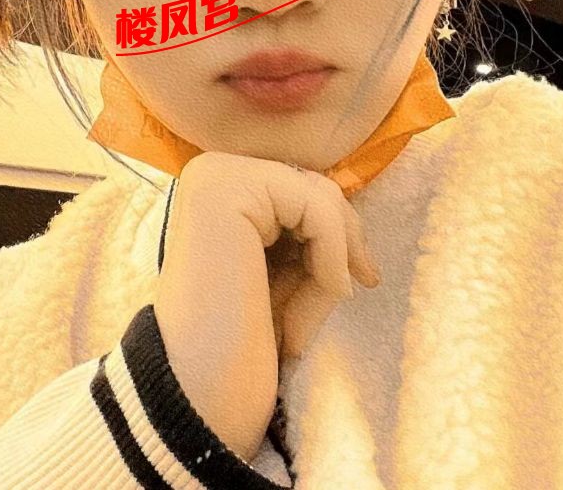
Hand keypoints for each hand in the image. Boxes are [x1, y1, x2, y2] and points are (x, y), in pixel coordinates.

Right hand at [153, 150, 380, 462]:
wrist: (200, 391)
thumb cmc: (243, 338)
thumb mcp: (286, 271)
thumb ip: (312, 230)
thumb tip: (351, 214)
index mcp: (221, 188)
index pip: (302, 188)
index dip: (339, 233)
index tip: (361, 278)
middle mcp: (212, 170)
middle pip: (315, 187)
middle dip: (341, 244)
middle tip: (345, 294)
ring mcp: (216, 176)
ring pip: (320, 197)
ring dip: (335, 258)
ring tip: (310, 315)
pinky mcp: (226, 192)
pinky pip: (316, 208)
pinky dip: (334, 255)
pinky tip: (329, 292)